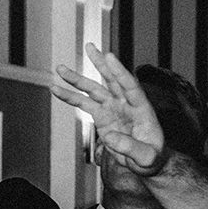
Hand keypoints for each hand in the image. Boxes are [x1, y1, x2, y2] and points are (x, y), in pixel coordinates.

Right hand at [51, 44, 167, 175]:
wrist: (145, 161)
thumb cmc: (151, 158)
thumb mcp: (147, 157)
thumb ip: (132, 148)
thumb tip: (110, 137)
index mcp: (142, 108)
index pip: (131, 86)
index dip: (120, 72)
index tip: (110, 57)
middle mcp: (126, 103)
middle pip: (112, 80)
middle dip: (100, 64)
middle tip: (90, 47)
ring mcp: (112, 108)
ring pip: (94, 89)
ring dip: (77, 79)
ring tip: (60, 68)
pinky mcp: (101, 116)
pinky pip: (83, 104)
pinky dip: (70, 97)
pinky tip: (56, 89)